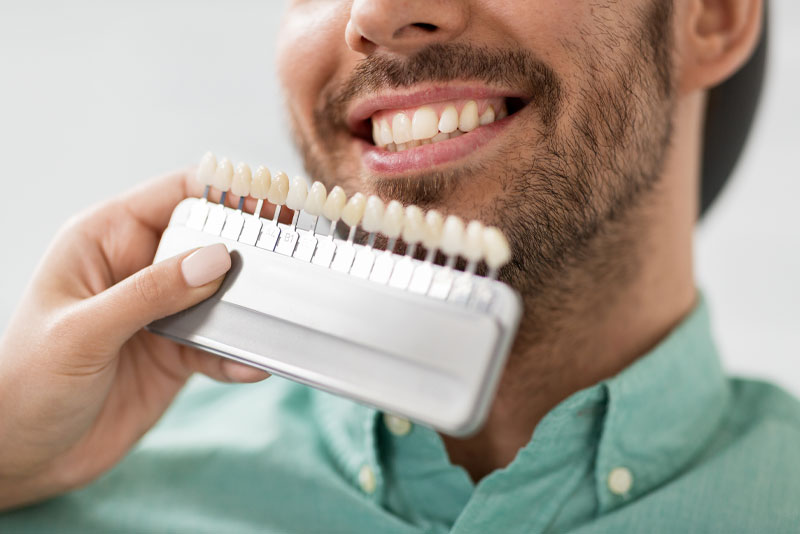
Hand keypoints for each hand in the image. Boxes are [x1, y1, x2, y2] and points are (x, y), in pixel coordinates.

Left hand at [0, 170, 268, 509]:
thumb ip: (151, 293)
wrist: (21, 456)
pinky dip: (239, 354)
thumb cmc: (25, 384)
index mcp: (106, 241)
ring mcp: (161, 311)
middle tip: (291, 261)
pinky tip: (251, 366)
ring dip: (250, 308)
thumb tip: (217, 259)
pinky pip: (220, 344)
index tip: (273, 200)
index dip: (226, 192)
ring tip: (277, 318)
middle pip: (210, 241)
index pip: (176, 195)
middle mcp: (139, 269)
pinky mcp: (177, 352)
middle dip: (249, 251)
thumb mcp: (83, 333)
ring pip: (222, 294)